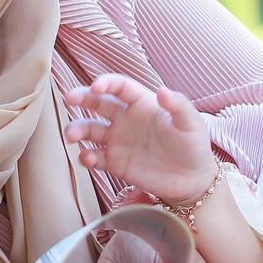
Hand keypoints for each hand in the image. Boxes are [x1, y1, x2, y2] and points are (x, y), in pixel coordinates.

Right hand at [64, 74, 216, 202]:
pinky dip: (86, 156)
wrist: (192, 180)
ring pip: (89, 129)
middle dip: (81, 98)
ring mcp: (117, 140)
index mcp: (142, 103)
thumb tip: (162, 91)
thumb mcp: (191, 123)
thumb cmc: (193, 145)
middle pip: (97, 103)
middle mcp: (125, 119)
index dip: (106, 83)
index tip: (95, 86)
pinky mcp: (114, 162)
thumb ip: (178, 106)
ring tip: (71, 135)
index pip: (119, 86)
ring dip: (77, 129)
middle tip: (69, 98)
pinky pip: (94, 156)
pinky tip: (88, 158)